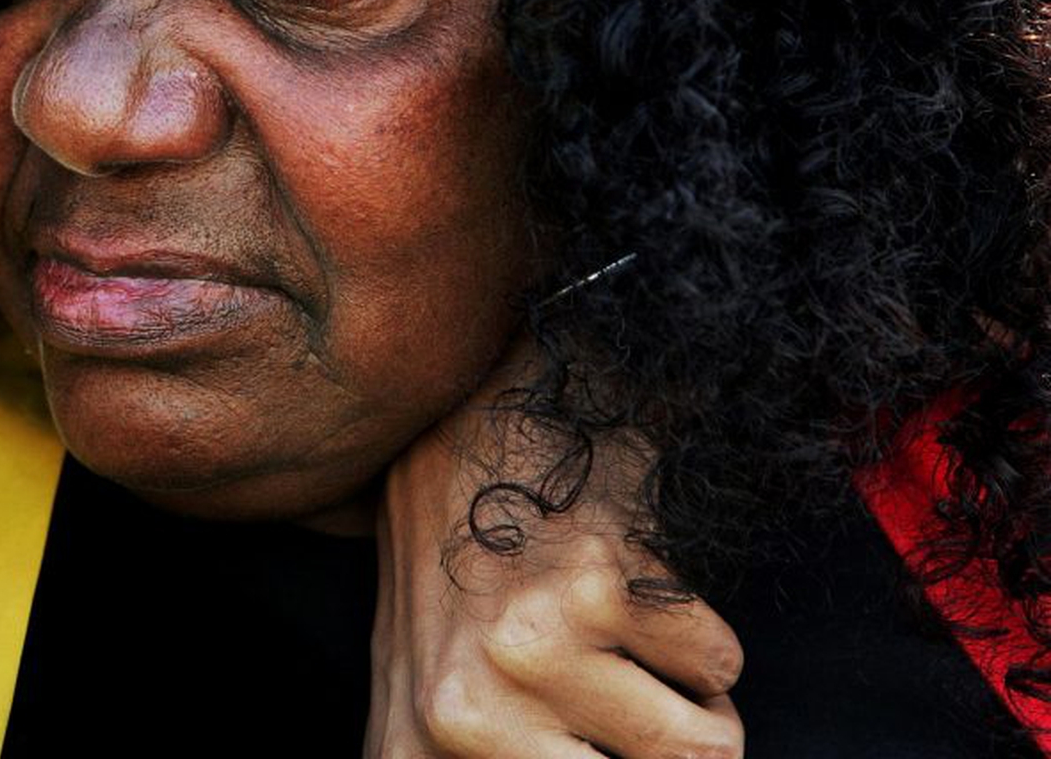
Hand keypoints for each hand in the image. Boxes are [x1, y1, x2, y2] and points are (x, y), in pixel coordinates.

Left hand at [366, 350, 743, 758]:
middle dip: (664, 743)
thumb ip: (476, 754)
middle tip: (620, 681)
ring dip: (691, 688)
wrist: (467, 405)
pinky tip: (631, 565)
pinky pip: (720, 662)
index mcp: (408, 754)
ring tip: (617, 620)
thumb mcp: (422, 677)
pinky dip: (700, 624)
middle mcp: (457, 723)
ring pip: (709, 745)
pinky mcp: (593, 592)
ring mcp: (522, 656)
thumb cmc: (455, 554)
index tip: (601, 735)